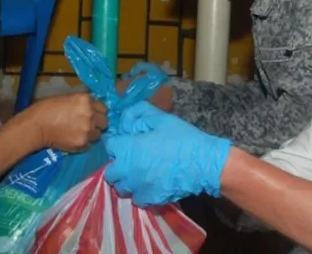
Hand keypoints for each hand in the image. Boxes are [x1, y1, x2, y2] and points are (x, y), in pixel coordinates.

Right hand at [24, 93, 107, 151]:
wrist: (36, 126)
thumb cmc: (48, 108)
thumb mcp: (68, 98)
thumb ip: (83, 103)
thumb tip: (92, 108)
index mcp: (86, 100)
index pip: (104, 108)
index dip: (97, 112)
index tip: (92, 115)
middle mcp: (90, 114)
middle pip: (104, 122)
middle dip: (97, 124)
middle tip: (87, 125)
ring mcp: (87, 130)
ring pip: (98, 135)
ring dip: (91, 134)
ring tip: (79, 133)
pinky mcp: (82, 143)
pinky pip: (89, 145)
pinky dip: (83, 143)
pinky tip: (73, 139)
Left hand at [103, 102, 230, 206]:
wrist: (203, 163)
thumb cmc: (182, 138)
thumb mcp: (161, 118)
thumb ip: (139, 113)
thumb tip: (125, 120)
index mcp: (128, 148)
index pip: (109, 145)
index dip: (117, 141)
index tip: (126, 141)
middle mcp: (127, 170)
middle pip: (110, 172)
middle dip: (117, 165)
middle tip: (131, 160)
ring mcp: (138, 187)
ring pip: (121, 188)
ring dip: (127, 181)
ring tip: (139, 175)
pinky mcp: (150, 199)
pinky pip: (137, 199)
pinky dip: (140, 193)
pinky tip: (150, 185)